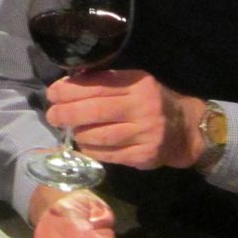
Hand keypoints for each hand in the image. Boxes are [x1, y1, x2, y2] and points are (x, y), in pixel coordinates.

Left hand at [45, 70, 205, 169]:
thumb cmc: (152, 102)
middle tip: (52, 115)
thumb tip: (68, 83)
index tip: (53, 93)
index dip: (70, 90)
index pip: (97, 86)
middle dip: (67, 113)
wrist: (185, 129)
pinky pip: (108, 155)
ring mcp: (145, 134)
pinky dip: (91, 150)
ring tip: (71, 130)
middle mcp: (143, 108)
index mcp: (138, 84)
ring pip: (99, 136)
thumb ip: (106, 82)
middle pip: (95, 111)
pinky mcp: (143, 156)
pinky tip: (84, 145)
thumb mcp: (135, 83)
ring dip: (78, 133)